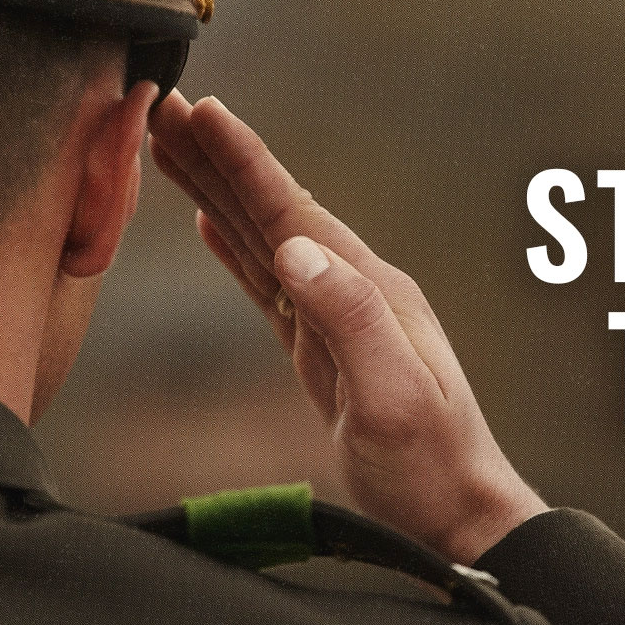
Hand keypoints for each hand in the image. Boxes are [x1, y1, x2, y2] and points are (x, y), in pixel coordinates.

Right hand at [149, 91, 548, 564]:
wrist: (461, 516)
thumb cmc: (432, 466)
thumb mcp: (394, 397)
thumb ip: (350, 320)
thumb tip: (296, 249)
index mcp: (372, 291)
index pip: (294, 212)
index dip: (245, 162)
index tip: (203, 111)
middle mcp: (356, 291)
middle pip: (273, 210)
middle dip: (219, 160)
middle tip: (163, 108)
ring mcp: (340, 317)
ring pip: (265, 239)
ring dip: (218, 192)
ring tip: (171, 148)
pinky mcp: (323, 349)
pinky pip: (269, 283)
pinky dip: (236, 247)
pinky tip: (213, 226)